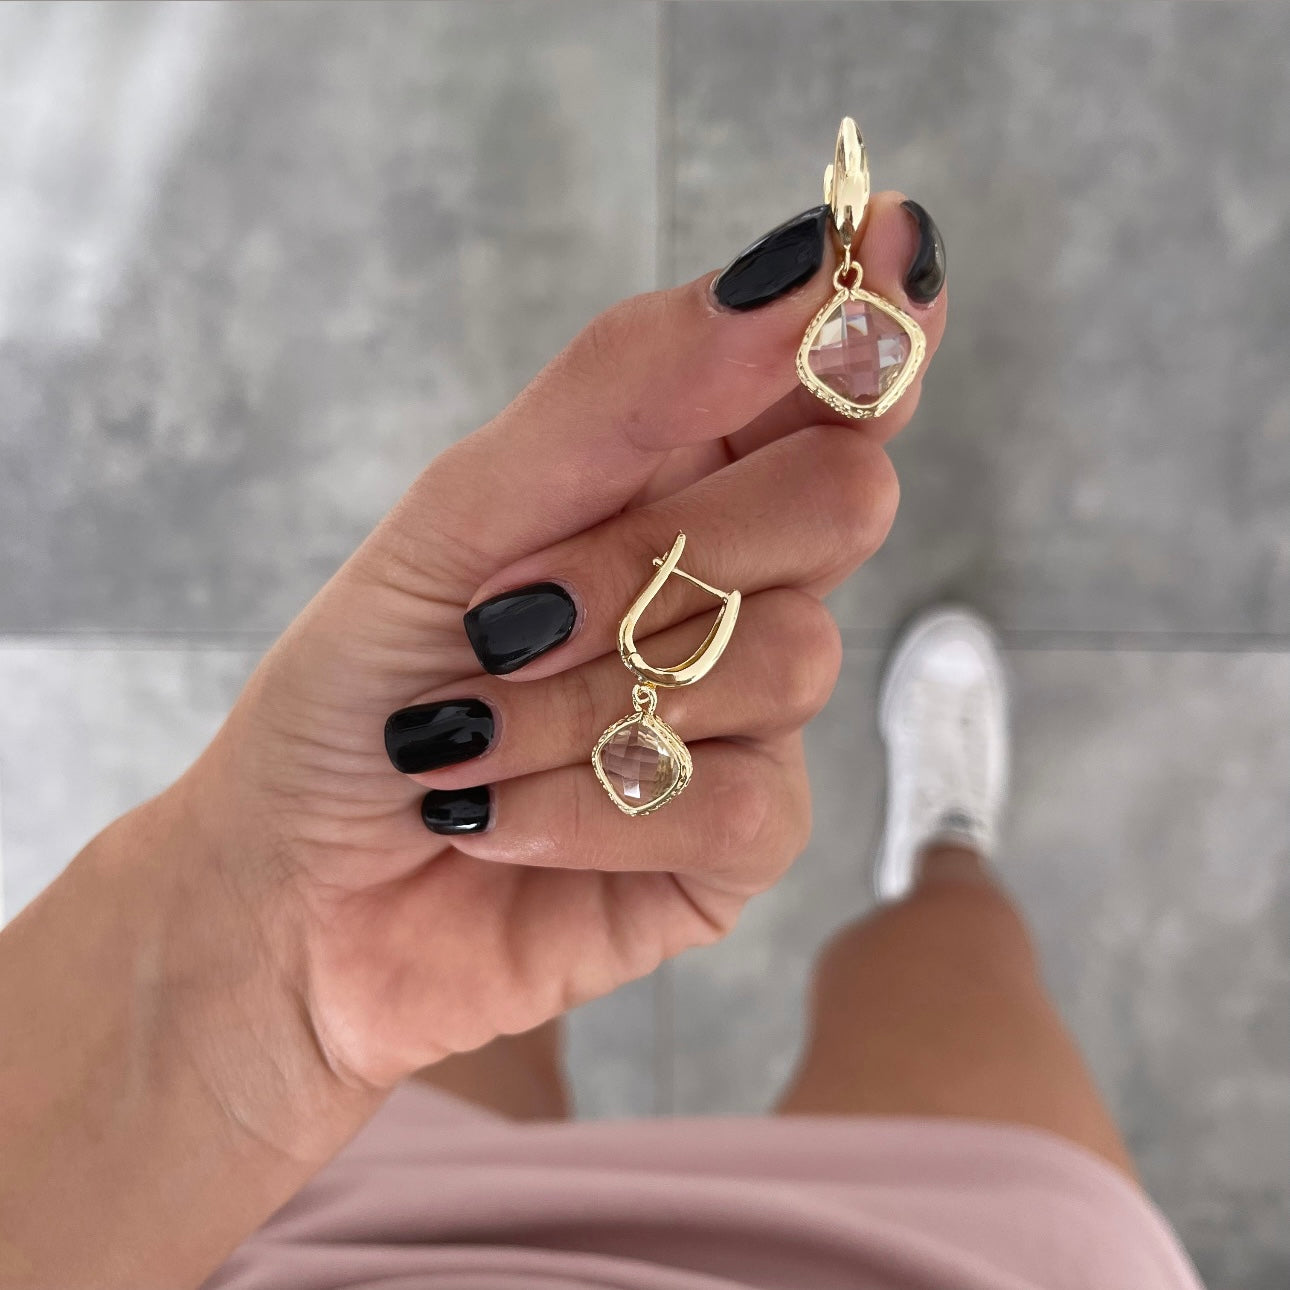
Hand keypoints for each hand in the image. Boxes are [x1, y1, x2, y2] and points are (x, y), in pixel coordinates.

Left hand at [180, 191, 945, 1091]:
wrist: (297, 877)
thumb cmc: (366, 679)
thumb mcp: (461, 512)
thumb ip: (625, 391)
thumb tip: (799, 264)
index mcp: (683, 481)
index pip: (827, 381)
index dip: (864, 323)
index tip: (891, 254)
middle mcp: (744, 588)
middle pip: (843, 500)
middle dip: (654, 553)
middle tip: (506, 614)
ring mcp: (753, 721)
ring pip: (788, 660)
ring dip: (582, 705)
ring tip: (465, 739)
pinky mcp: (745, 845)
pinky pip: (745, 805)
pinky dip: (590, 810)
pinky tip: (493, 821)